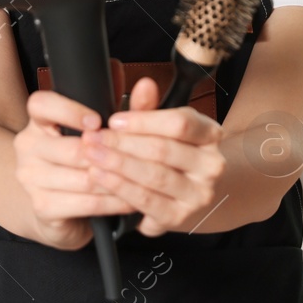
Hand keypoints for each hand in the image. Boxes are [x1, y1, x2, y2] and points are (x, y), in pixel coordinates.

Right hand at [14, 90, 136, 249]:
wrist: (59, 211)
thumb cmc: (82, 164)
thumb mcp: (101, 135)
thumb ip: (126, 111)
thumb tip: (147, 86)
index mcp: (39, 122)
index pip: (41, 105)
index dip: (68, 110)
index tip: (97, 122)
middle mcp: (28, 146)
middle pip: (71, 149)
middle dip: (110, 156)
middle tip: (140, 159)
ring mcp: (31, 178)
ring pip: (83, 179)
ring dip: (118, 181)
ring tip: (143, 181)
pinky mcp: (42, 207)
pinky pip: (86, 203)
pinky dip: (113, 203)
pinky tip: (130, 201)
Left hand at [81, 76, 225, 236]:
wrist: (178, 189)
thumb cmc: (165, 151)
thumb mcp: (158, 126)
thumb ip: (149, 108)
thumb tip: (144, 85)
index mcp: (210, 134)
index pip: (180, 124)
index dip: (143, 121)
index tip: (113, 120)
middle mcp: (211, 165)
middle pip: (163, 151)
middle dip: (121, 143)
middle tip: (92, 138)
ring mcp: (198, 194)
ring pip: (154, 177)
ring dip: (117, 166)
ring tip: (91, 156)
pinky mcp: (179, 217)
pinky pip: (146, 202)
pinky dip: (120, 189)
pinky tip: (100, 178)